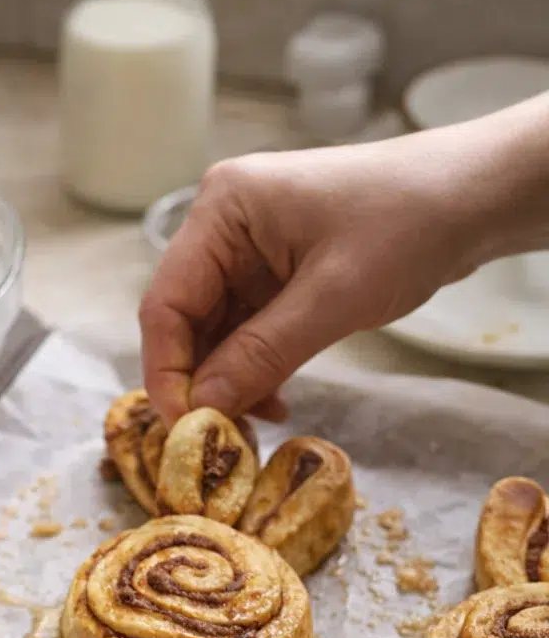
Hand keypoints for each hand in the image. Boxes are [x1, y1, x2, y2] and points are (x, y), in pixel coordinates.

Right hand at [140, 96, 548, 425]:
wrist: (471, 196)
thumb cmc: (407, 225)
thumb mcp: (332, 298)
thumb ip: (260, 355)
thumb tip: (202, 412)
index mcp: (222, 209)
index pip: (166, 304)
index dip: (167, 373)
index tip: (186, 430)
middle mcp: (222, 227)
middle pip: (183, 322)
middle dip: (200, 383)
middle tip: (220, 441)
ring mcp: (247, 250)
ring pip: (213, 334)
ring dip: (228, 383)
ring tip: (254, 427)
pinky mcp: (273, 274)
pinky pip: (244, 333)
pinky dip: (253, 371)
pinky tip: (273, 402)